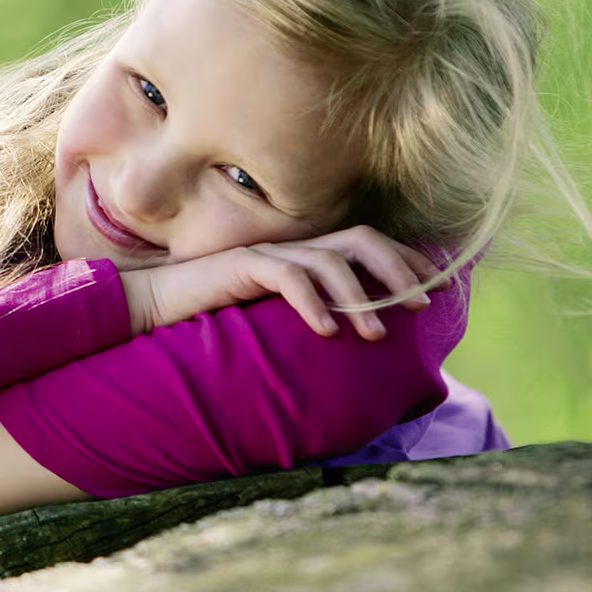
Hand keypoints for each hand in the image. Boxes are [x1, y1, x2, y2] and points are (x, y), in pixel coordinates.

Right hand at [121, 225, 446, 337]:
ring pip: (331, 259)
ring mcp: (268, 253)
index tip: (437, 286)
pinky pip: (287, 276)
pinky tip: (326, 332)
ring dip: (361, 297)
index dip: (407, 259)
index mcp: (306, 256)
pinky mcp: (241, 265)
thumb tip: (354, 351)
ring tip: (377, 336)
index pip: (368, 243)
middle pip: (362, 240)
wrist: (154, 306)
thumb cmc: (214, 318)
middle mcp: (293, 247)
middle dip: (400, 269)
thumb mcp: (274, 323)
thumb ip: (310, 322)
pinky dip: (311, 303)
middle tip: (423, 304)